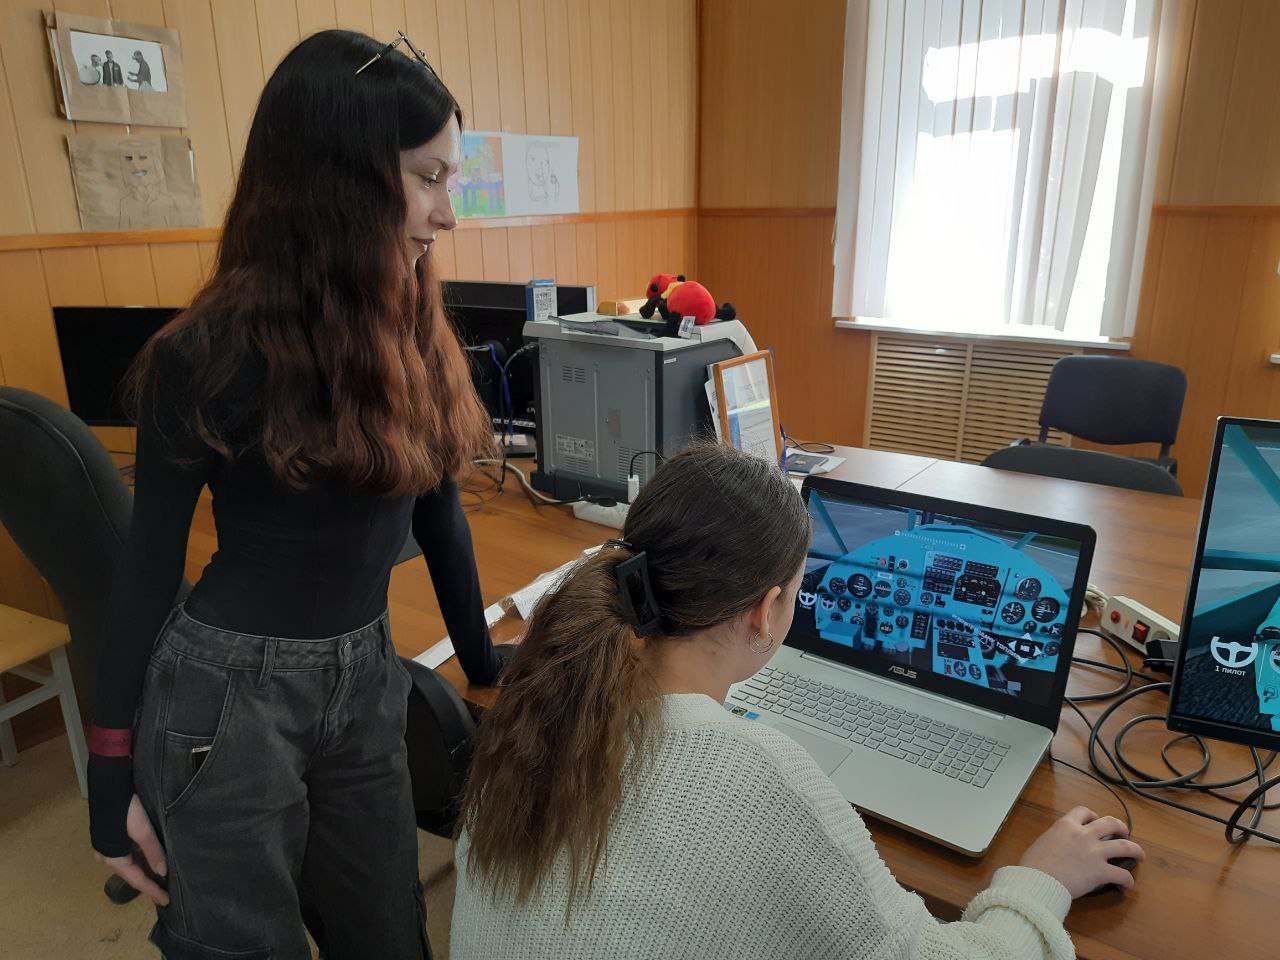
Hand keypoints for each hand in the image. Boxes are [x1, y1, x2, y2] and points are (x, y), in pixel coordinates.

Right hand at [95, 794, 169, 905]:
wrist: (110, 784)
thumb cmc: (128, 807)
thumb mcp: (144, 829)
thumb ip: (153, 852)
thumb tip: (163, 873)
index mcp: (112, 857)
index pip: (136, 880)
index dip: (152, 891)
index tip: (166, 901)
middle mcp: (106, 855)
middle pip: (131, 873)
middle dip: (148, 882)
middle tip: (165, 891)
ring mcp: (107, 845)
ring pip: (129, 863)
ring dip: (144, 870)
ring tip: (161, 877)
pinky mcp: (110, 835)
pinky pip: (127, 853)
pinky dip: (140, 859)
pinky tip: (150, 859)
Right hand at [1018, 806, 1143, 898]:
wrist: (1037, 880)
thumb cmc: (1033, 864)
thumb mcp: (1043, 841)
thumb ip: (1056, 839)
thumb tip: (1061, 846)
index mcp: (1066, 825)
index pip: (1084, 811)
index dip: (1093, 815)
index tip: (1095, 821)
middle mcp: (1083, 834)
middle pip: (1110, 824)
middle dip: (1121, 827)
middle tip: (1125, 834)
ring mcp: (1094, 853)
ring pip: (1125, 846)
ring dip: (1136, 850)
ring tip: (1139, 855)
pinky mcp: (1101, 872)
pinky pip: (1122, 874)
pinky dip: (1127, 880)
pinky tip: (1127, 885)